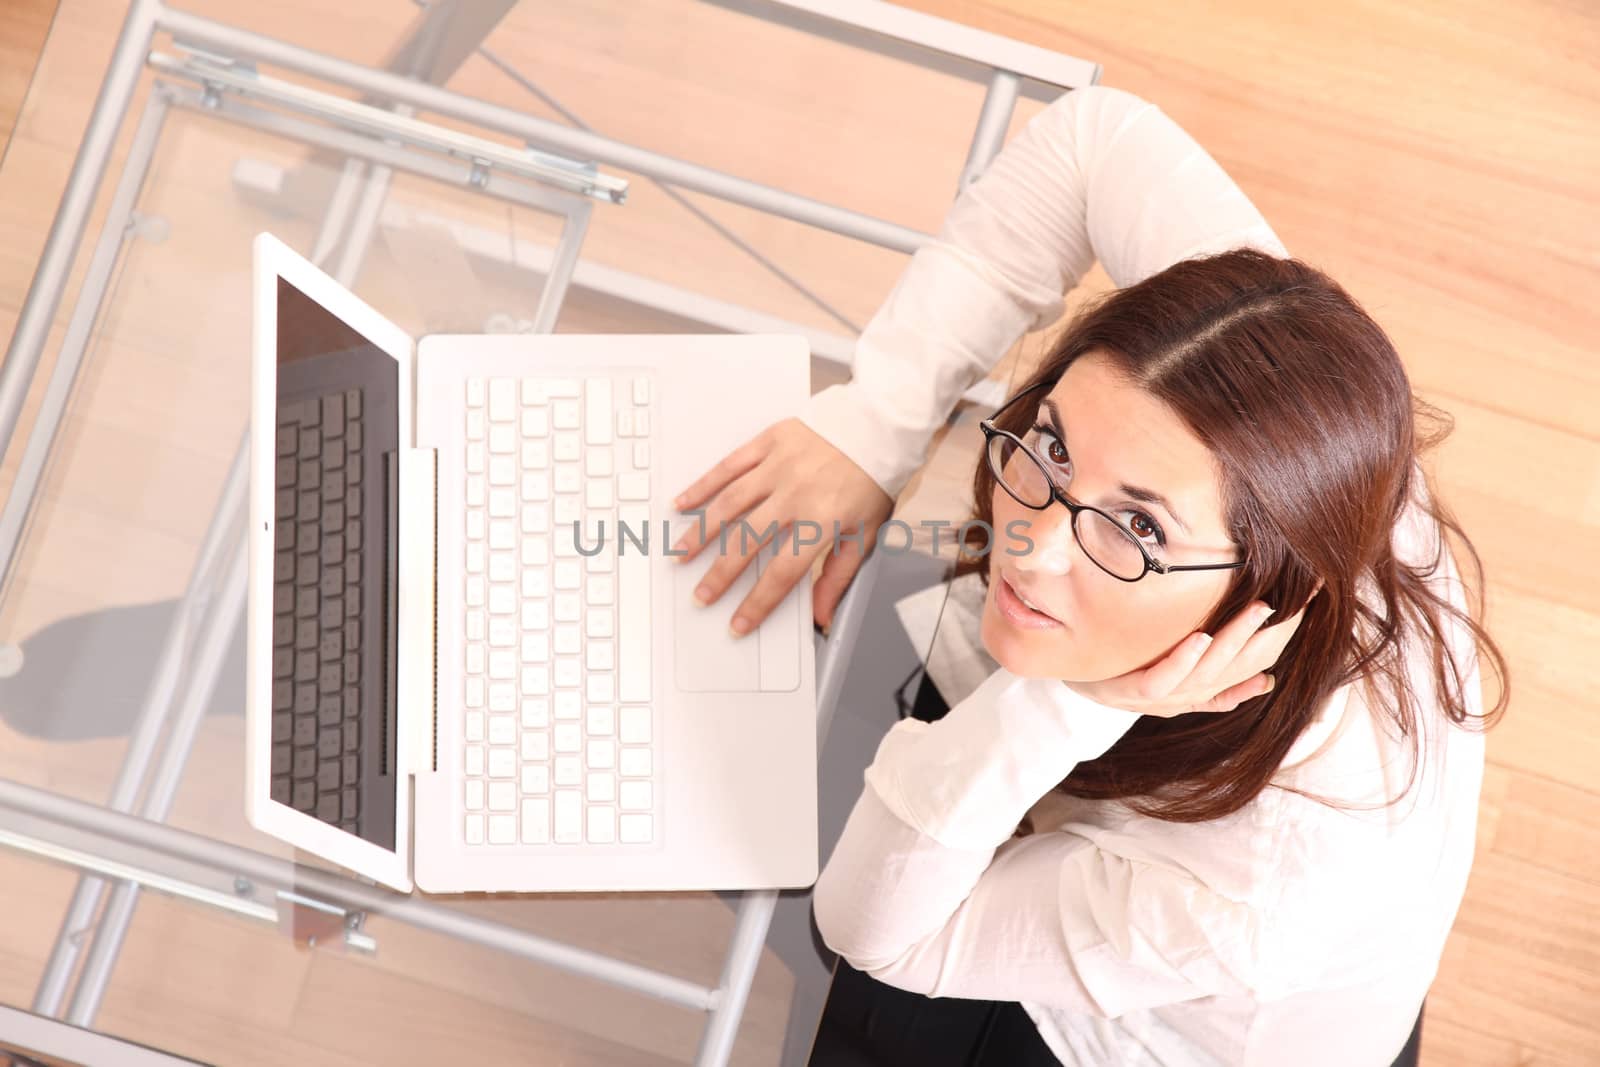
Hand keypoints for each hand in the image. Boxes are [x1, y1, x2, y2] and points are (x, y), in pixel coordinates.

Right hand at [670, 417, 892, 633]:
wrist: (879, 427)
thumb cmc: (871, 481)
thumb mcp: (865, 534)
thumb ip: (839, 575)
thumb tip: (822, 615)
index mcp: (822, 521)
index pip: (782, 572)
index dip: (757, 602)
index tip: (738, 623)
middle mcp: (796, 493)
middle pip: (747, 541)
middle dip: (719, 574)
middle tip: (701, 595)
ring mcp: (779, 466)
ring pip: (729, 504)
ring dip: (701, 533)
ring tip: (680, 555)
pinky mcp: (770, 442)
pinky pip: (729, 465)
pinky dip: (703, 486)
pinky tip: (683, 503)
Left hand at [1063, 585, 1320, 716]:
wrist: (1069, 682)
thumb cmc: (1121, 671)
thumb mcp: (1169, 671)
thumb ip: (1213, 677)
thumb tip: (1264, 679)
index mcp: (1195, 693)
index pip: (1247, 670)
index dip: (1277, 644)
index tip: (1302, 614)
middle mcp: (1182, 699)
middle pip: (1232, 670)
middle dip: (1266, 639)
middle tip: (1290, 606)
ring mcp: (1155, 699)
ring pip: (1204, 674)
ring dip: (1232, 642)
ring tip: (1257, 610)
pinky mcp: (1128, 693)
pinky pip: (1160, 681)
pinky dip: (1182, 661)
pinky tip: (1199, 637)